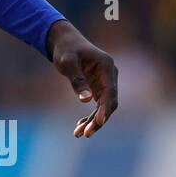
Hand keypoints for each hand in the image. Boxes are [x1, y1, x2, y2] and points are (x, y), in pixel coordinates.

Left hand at [46, 19, 117, 138]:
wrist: (65, 42)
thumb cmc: (66, 50)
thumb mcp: (68, 63)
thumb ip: (77, 80)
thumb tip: (86, 100)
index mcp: (106, 66)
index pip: (110, 92)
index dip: (105, 109)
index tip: (99, 122)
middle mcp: (110, 75)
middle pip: (109, 102)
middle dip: (99, 120)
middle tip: (85, 134)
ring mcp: (106, 82)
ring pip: (104, 107)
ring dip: (93, 121)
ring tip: (78, 134)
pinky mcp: (99, 87)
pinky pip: (98, 105)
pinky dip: (90, 116)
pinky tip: (79, 126)